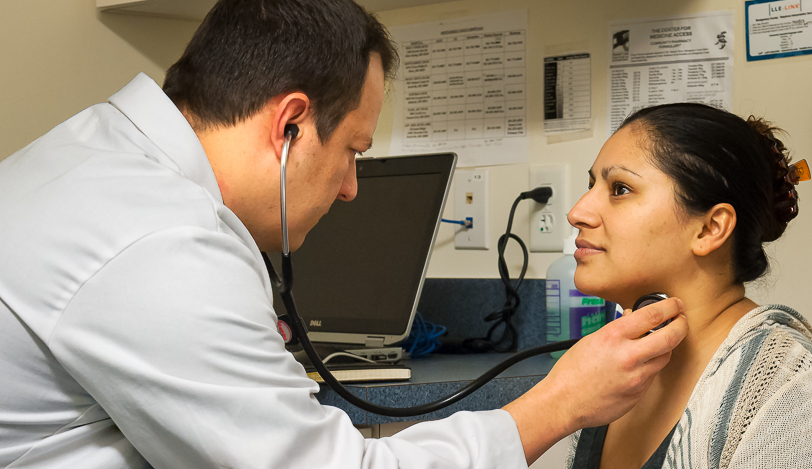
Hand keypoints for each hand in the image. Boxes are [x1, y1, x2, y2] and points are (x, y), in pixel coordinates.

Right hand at [504, 297, 686, 463]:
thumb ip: (616, 329)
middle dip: (681, 325)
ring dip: (666, 348)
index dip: (669, 307)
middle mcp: (628, 356)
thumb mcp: (591, 341)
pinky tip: (639, 366)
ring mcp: (636, 377)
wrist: (563, 403)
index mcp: (613, 337)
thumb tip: (633, 318)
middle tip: (681, 320)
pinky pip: (652, 376)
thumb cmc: (571, 372)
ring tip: (660, 343)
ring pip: (665, 357)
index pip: (651, 315)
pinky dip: (649, 367)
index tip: (675, 304)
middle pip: (670, 336)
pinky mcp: (638, 394)